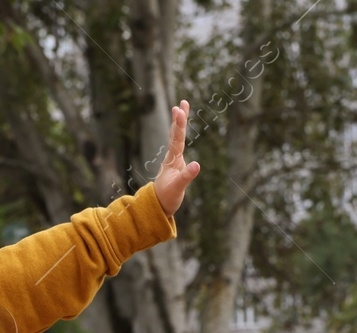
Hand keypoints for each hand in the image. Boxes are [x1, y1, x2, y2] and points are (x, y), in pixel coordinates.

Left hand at [153, 100, 200, 216]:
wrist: (158, 205)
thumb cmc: (167, 197)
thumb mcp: (178, 188)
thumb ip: (186, 177)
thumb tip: (197, 165)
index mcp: (172, 160)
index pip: (177, 139)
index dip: (179, 125)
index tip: (179, 110)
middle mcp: (172, 157)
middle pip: (176, 134)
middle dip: (179, 119)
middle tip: (182, 102)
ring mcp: (173, 160)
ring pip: (176, 137)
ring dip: (178, 124)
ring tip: (180, 109)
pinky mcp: (175, 164)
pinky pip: (177, 145)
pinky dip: (179, 134)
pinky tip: (179, 128)